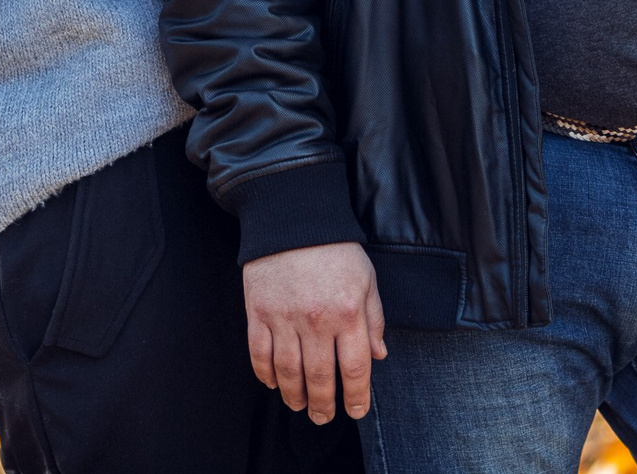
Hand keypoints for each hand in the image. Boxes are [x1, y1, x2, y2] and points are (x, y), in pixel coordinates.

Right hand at [242, 242, 385, 422]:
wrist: (294, 218)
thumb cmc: (336, 249)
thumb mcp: (367, 280)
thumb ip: (374, 320)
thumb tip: (379, 357)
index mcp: (348, 313)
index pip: (354, 368)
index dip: (356, 396)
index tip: (356, 411)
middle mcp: (317, 320)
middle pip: (320, 377)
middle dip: (324, 405)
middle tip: (324, 418)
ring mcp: (284, 317)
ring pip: (289, 372)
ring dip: (295, 396)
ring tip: (299, 406)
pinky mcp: (258, 311)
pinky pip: (259, 353)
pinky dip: (266, 374)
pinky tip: (274, 383)